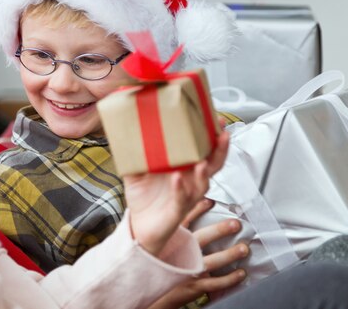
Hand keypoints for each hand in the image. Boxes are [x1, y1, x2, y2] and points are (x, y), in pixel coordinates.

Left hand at [125, 130, 229, 255]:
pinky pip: (182, 199)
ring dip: (204, 172)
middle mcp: (190, 181)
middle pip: (213, 164)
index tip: (216, 120)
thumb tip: (125, 134)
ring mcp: (187, 195)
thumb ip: (133, 155)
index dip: (213, 137)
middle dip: (220, 149)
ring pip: (203, 183)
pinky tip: (177, 178)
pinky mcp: (178, 210)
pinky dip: (180, 189)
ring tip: (202, 161)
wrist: (139, 226)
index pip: (205, 150)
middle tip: (222, 134)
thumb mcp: (136, 171)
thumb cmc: (144, 198)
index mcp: (185, 168)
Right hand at [148, 199, 248, 308]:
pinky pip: (215, 282)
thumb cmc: (155, 268)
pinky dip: (230, 278)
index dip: (196, 209)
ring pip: (211, 261)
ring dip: (229, 255)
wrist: (150, 294)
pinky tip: (240, 273)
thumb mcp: (157, 246)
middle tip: (235, 224)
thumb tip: (180, 215)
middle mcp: (179, 254)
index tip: (210, 201)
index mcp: (170, 241)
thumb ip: (169, 233)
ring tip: (243, 249)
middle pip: (201, 238)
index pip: (184, 220)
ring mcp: (187, 270)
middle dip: (219, 230)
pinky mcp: (193, 285)